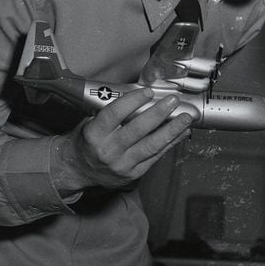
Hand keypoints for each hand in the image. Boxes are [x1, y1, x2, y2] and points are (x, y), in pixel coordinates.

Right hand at [51, 88, 195, 195]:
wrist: (79, 170)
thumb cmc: (87, 142)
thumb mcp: (90, 123)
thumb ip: (112, 113)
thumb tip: (141, 96)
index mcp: (94, 134)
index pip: (114, 114)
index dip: (132, 102)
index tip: (147, 92)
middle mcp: (108, 150)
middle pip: (137, 130)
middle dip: (158, 114)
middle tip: (173, 101)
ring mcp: (122, 164)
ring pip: (151, 145)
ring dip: (171, 130)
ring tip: (185, 118)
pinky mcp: (134, 174)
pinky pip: (156, 156)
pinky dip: (171, 143)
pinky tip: (181, 133)